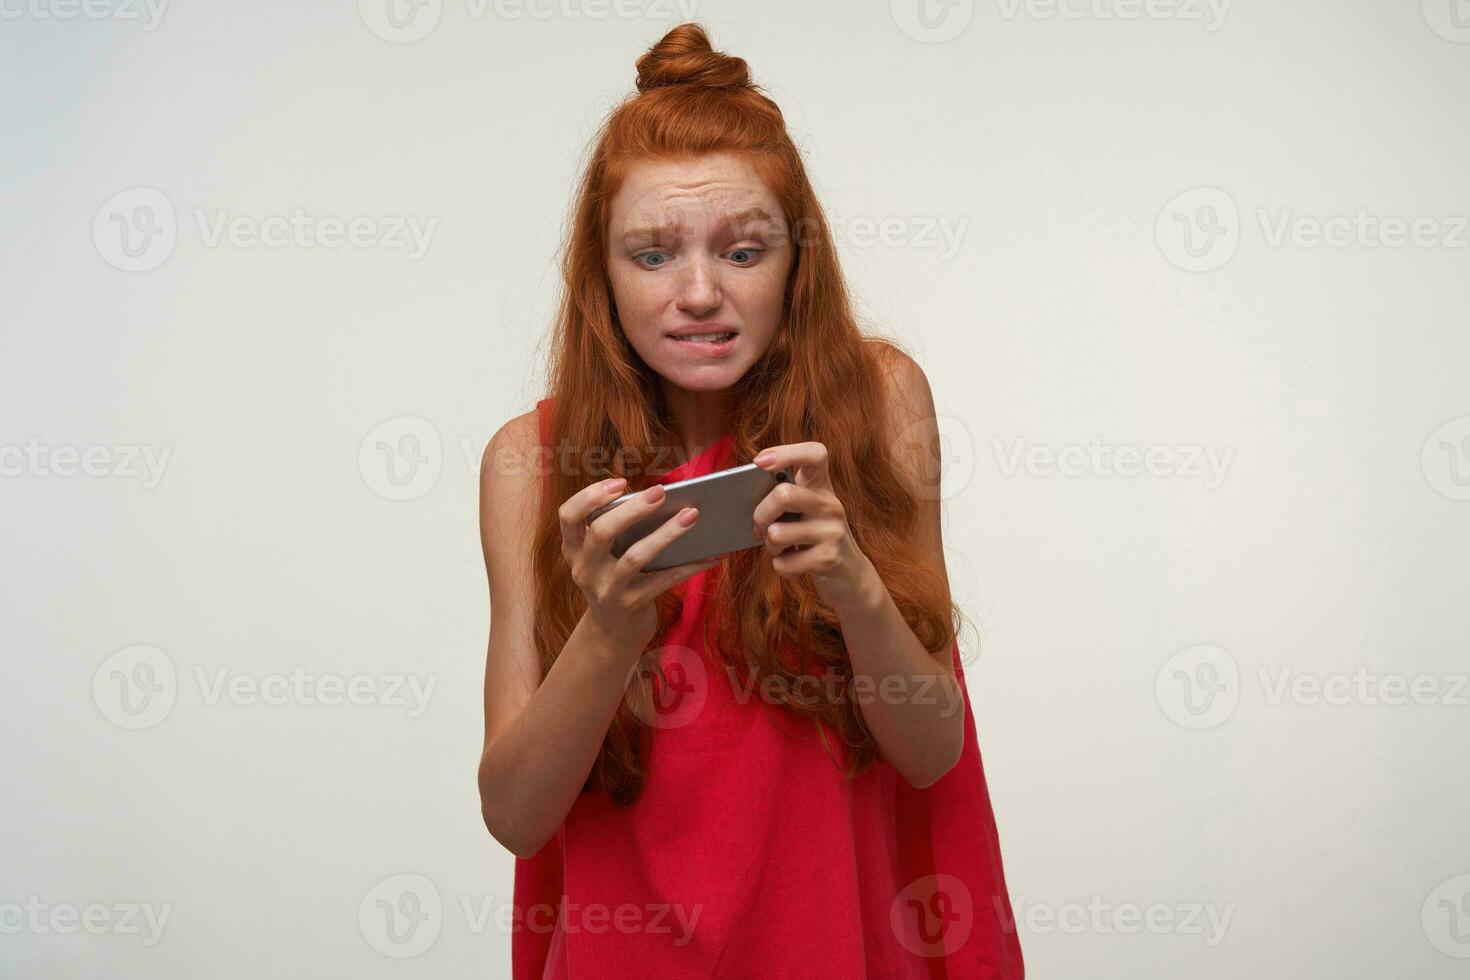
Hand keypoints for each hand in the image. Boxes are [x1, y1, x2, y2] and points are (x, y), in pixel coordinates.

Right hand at [559, 478, 721, 653]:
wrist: (613, 632)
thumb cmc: (614, 578)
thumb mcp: (603, 556)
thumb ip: (617, 529)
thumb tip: (663, 497)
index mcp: (574, 549)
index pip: (568, 515)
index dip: (590, 496)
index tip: (620, 483)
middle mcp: (585, 569)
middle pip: (601, 532)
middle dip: (633, 509)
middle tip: (661, 492)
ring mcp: (607, 590)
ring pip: (635, 557)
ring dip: (667, 533)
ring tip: (692, 515)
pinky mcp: (631, 605)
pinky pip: (664, 580)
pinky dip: (690, 565)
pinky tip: (711, 554)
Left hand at [750, 442, 879, 613]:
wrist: (850, 575)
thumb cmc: (814, 537)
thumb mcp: (806, 512)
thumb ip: (785, 499)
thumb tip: (744, 498)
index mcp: (822, 486)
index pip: (815, 453)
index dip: (786, 452)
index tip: (759, 462)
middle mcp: (830, 504)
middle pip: (783, 495)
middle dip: (760, 515)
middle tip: (759, 527)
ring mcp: (832, 532)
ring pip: (777, 533)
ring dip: (770, 545)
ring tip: (782, 547)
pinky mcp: (828, 559)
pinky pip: (783, 563)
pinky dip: (781, 567)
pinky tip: (794, 563)